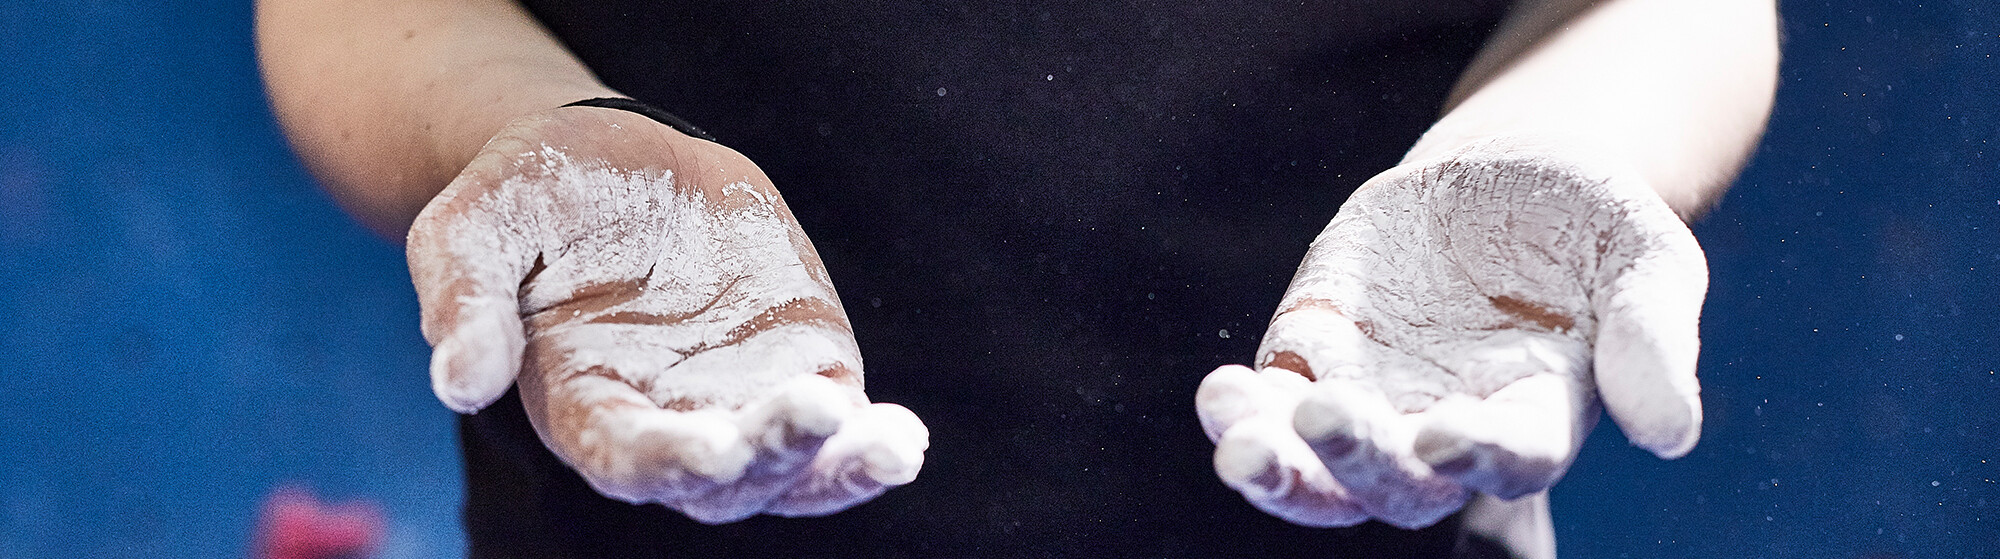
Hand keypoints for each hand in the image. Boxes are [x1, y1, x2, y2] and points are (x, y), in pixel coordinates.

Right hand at [406, 106, 928, 522]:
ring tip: (891, 446)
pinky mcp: (796, 366)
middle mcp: (666, 420)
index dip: (664, 458)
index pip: (625, 453)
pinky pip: (838, 427)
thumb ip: (462, 300)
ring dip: (838, 467)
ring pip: (791, 471)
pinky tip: (897, 439)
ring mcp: (739, 400)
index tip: (707, 448)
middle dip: (767, 455)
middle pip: (720, 477)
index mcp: (584, 402)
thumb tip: (460, 382)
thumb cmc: (527, 202)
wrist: (611, 159)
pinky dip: (867, 445)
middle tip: (810, 415)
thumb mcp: (469, 227)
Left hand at [1196, 137, 1705, 527]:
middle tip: (1326, 419)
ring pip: (1321, 470)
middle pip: (1398, 485)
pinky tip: (1220, 395)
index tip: (1442, 437)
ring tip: (1240, 449)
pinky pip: (1271, 402)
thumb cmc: (1593, 227)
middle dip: (1358, 463)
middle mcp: (1447, 429)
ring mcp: (1375, 399)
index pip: (1509, 457)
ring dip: (1280, 470)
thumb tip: (1671, 436)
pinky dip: (1242, 410)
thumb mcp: (1646, 259)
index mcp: (1537, 417)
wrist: (1511, 175)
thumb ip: (1653, 338)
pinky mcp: (1317, 355)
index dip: (1477, 456)